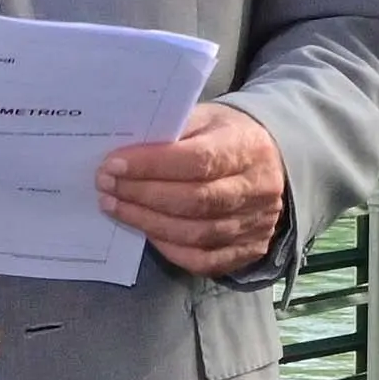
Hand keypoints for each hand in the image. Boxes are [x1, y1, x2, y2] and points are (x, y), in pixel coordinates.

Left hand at [98, 104, 287, 278]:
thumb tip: (125, 154)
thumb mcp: (204, 118)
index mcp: (248, 147)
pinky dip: (169, 248)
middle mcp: (258, 188)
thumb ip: (170, 132)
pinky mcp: (250, 249)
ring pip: (195, 234)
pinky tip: (147, 230)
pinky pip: (204, 260)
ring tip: (115, 206)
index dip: (152, 166)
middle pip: (194, 201)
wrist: (272, 162)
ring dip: (147, 222)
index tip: (113, 165)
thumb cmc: (227, 136)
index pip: (198, 161)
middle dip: (142, 195)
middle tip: (106, 187)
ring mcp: (257, 223)